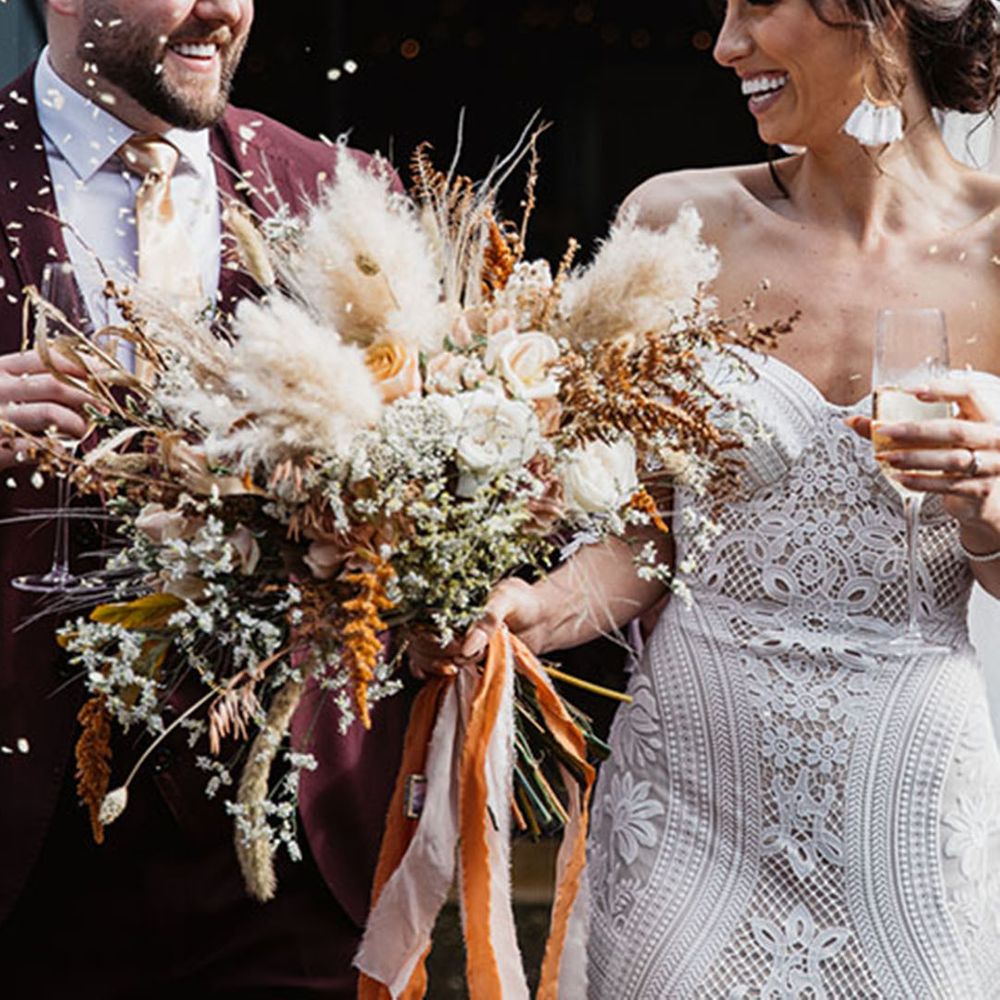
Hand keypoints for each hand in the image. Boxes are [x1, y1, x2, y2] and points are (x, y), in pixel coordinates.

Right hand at [0, 350, 91, 470]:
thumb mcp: (7, 388)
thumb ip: (37, 383)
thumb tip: (90, 384)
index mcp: (1, 369)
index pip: (47, 358)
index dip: (81, 364)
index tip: (106, 374)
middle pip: (54, 385)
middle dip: (87, 395)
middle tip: (103, 406)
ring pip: (50, 412)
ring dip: (78, 422)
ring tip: (84, 430)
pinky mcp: (0, 446)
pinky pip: (39, 445)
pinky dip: (58, 447)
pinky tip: (62, 449)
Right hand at [406, 578, 541, 679]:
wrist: (541, 620)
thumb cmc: (523, 601)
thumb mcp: (507, 599)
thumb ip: (488, 619)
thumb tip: (466, 648)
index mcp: (450, 601)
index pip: (422, 617)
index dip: (430, 635)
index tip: (453, 646)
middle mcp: (445, 620)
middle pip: (419, 640)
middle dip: (437, 653)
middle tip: (461, 656)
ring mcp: (448, 640)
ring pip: (421, 656)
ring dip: (435, 666)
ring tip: (458, 667)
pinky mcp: (458, 659)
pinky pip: (432, 669)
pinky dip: (431, 674)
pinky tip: (442, 675)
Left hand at [847, 377, 999, 551]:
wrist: (988, 497)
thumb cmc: (960, 455)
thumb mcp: (939, 436)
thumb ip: (900, 426)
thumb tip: (855, 421)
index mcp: (986, 414)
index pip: (968, 392)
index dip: (940, 389)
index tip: (909, 391)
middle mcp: (994, 437)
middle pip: (955, 430)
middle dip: (914, 431)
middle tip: (883, 430)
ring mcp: (992, 465)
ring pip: (951, 460)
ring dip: (913, 458)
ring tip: (885, 457)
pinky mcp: (981, 489)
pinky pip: (948, 484)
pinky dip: (920, 481)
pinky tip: (899, 478)